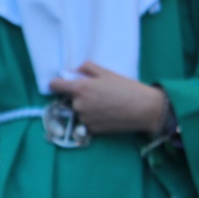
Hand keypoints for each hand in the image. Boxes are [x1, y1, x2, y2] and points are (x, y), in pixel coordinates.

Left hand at [48, 62, 165, 134]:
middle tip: (97, 94)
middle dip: (78, 96)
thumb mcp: (106, 72)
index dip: (58, 83)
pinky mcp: (91, 129)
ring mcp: (84, 118)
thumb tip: (74, 71)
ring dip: (86, 108)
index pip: (54, 85)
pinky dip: (92, 118)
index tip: (63, 84)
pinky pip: (86, 122)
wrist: (144, 109)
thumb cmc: (126, 88)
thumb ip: (86, 68)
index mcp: (80, 88)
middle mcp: (78, 104)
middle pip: (68, 99)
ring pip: (78, 111)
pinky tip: (107, 114)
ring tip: (105, 104)